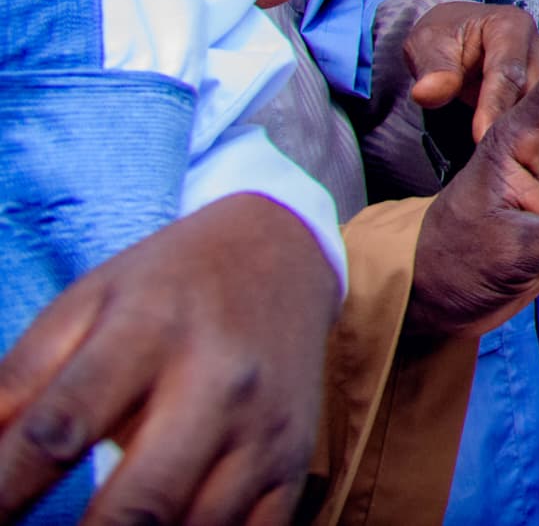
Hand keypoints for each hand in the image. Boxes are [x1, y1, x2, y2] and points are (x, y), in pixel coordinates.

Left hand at [0, 193, 337, 525]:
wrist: (281, 253)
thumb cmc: (164, 287)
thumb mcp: (83, 306)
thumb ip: (16, 382)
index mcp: (150, 330)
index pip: (58, 431)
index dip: (2, 491)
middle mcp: (218, 382)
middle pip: (138, 503)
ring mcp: (265, 428)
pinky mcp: (294, 462)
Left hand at [406, 0, 538, 143]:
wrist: (454, 39)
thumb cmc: (441, 39)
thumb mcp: (425, 46)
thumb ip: (431, 69)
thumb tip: (427, 93)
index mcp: (510, 25)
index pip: (507, 71)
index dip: (493, 105)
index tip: (480, 136)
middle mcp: (537, 43)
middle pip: (533, 89)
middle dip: (516, 121)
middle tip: (497, 154)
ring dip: (527, 128)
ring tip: (508, 154)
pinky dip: (533, 130)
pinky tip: (520, 150)